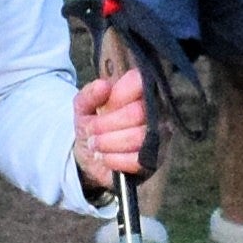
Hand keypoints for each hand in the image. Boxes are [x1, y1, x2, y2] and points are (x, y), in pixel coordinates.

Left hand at [74, 60, 152, 191]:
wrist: (91, 155)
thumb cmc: (93, 124)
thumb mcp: (83, 107)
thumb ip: (89, 94)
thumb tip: (103, 86)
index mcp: (138, 90)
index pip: (138, 82)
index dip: (117, 96)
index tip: (102, 107)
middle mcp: (155, 109)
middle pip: (137, 113)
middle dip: (105, 124)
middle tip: (91, 130)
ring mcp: (158, 135)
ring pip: (137, 137)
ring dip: (108, 142)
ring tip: (94, 144)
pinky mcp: (154, 159)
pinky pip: (138, 160)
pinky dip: (114, 159)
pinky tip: (104, 157)